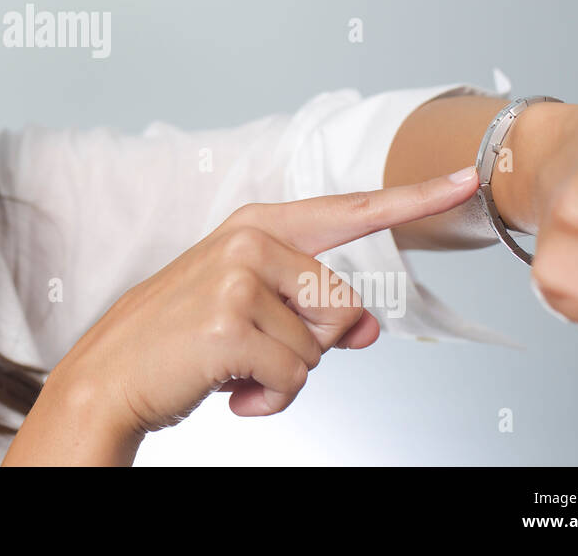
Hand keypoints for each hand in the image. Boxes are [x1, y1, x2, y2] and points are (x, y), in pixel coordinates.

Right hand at [49, 167, 483, 445]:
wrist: (110, 374)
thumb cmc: (181, 340)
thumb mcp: (252, 313)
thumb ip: (314, 310)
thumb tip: (368, 330)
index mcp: (259, 225)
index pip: (353, 210)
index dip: (415, 197)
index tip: (466, 177)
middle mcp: (251, 239)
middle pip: (346, 305)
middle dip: (312, 345)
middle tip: (251, 348)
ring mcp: (239, 276)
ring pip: (322, 347)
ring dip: (287, 376)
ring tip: (234, 366)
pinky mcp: (231, 321)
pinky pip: (296, 377)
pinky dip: (268, 399)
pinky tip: (229, 386)